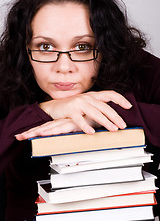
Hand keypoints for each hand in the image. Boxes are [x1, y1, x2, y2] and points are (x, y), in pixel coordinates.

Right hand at [16, 90, 131, 139]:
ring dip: (105, 121)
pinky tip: (91, 132)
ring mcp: (79, 103)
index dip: (120, 99)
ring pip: (95, 112)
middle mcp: (88, 97)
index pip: (110, 94)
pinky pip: (79, 119)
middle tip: (123, 125)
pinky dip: (85, 126)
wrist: (55, 106)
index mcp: (93, 95)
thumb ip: (98, 107)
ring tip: (113, 129)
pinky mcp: (70, 110)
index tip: (129, 106)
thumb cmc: (73, 107)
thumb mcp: (87, 104)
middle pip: (105, 106)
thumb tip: (112, 116)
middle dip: (115, 116)